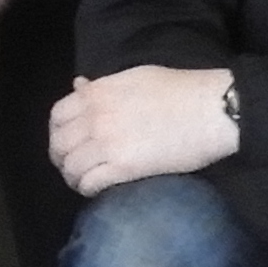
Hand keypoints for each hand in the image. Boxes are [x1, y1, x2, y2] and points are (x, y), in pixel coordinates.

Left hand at [49, 64, 240, 200]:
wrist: (210, 110)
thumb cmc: (180, 90)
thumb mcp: (135, 77)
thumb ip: (102, 85)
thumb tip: (78, 85)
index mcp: (97, 93)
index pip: (57, 116)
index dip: (58, 133)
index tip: (68, 142)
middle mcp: (95, 117)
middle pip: (59, 145)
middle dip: (62, 159)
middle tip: (74, 167)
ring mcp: (107, 143)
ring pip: (71, 167)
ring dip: (74, 177)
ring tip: (85, 182)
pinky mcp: (123, 167)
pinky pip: (90, 183)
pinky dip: (89, 189)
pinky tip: (98, 190)